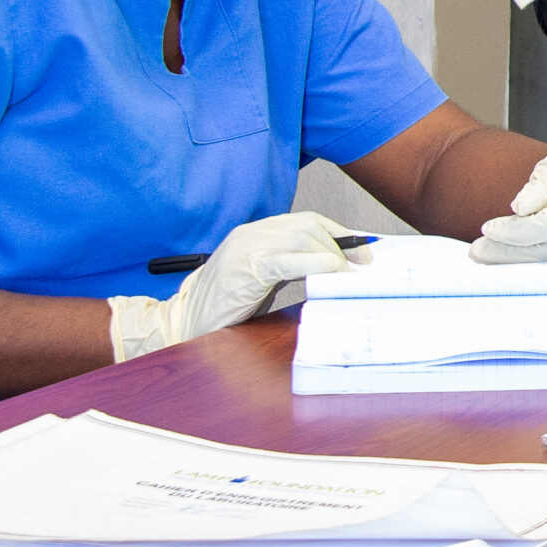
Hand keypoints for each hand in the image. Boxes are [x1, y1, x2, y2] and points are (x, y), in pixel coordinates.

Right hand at [107, 212, 367, 361]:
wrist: (180, 325)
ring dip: (333, 253)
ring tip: (350, 273)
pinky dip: (316, 263)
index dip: (339, 233)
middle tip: (365, 263)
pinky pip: (287, 258)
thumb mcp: (263, 280)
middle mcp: (251, 234)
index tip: (363, 250)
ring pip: (303, 235)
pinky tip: (332, 273)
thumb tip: (334, 269)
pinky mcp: (244, 269)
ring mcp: (246, 248)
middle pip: (310, 224)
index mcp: (255, 234)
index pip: (307, 221)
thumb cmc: (224, 307)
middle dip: (343, 241)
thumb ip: (292, 268)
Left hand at [470, 136, 546, 263]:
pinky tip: (511, 261)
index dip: (513, 232)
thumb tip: (518, 208)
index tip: (487, 228)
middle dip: (506, 253)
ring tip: (487, 256)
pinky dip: (533, 268)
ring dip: (515, 264)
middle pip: (545, 253)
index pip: (546, 226)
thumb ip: (539, 185)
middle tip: (477, 250)